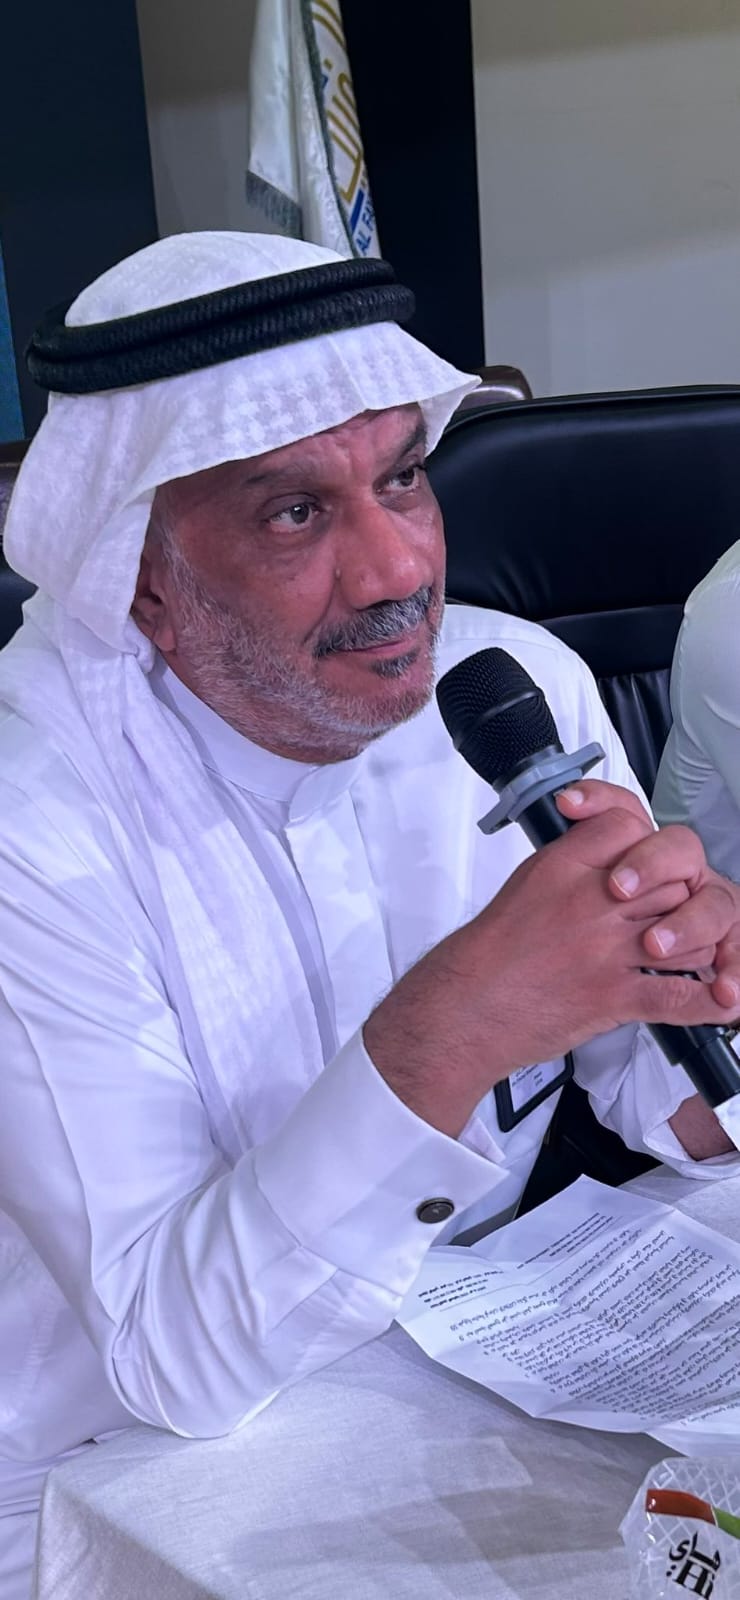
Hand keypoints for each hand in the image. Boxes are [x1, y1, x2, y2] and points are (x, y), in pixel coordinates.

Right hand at [365, 783, 739, 1137]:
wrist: (467, 1007)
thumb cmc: (491, 953)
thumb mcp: (529, 881)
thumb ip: (575, 861)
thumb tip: (611, 851)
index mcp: (565, 865)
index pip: (630, 825)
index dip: (646, 844)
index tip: (645, 863)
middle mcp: (592, 901)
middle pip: (673, 876)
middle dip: (680, 894)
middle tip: (669, 911)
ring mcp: (608, 949)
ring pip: (691, 931)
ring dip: (697, 944)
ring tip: (682, 954)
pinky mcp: (616, 995)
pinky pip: (682, 996)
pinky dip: (711, 1000)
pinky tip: (723, 997)